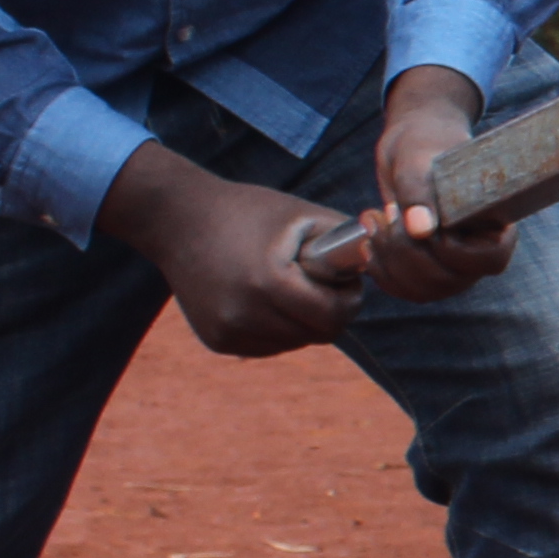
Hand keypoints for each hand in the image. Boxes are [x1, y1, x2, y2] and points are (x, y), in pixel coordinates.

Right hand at [98, 145, 359, 359]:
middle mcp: (244, 315)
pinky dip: (278, 328)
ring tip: (291, 287)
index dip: (348, 299)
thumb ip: (346, 241)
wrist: (178, 220)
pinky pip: (269, 345)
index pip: (333, 317)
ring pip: (294, 343)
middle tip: (321, 284)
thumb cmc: (250, 211)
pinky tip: (266, 299)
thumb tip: (380, 264)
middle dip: (330, 311)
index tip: (343, 280)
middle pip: (317, 335)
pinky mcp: (217, 341)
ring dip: (304, 322)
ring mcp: (227, 332)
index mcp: (267, 283)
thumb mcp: (303, 215)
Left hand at [353, 66, 515, 301]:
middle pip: (449, 281)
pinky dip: (381, 272)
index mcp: (495, 220)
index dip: (455, 253)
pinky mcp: (425, 267)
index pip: (491, 261)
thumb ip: (420, 191)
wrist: (411, 146)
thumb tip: (423, 230)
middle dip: (406, 253)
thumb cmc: (424, 142)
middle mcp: (478, 249)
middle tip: (384, 213)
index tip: (426, 224)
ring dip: (389, 263)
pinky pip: (406, 290)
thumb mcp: (418, 158)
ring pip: (424, 291)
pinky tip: (369, 243)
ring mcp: (452, 263)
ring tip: (373, 221)